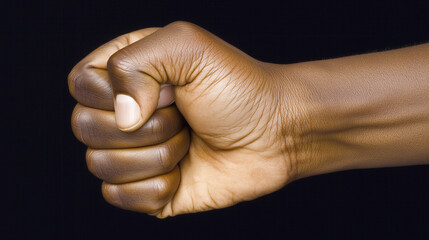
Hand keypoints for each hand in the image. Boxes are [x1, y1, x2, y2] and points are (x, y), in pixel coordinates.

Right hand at [69, 21, 309, 216]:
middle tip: (183, 117)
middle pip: (84, 127)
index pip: (79, 84)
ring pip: (100, 165)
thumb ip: (136, 62)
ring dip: (157, 156)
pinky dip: (157, 187)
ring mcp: (133, 152)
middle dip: (146, 127)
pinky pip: (119, 197)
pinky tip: (184, 171)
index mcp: (125, 73)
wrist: (276, 134)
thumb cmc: (239, 88)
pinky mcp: (145, 188)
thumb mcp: (189, 47)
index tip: (166, 89)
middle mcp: (123, 112)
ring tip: (188, 141)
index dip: (115, 92)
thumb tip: (121, 118)